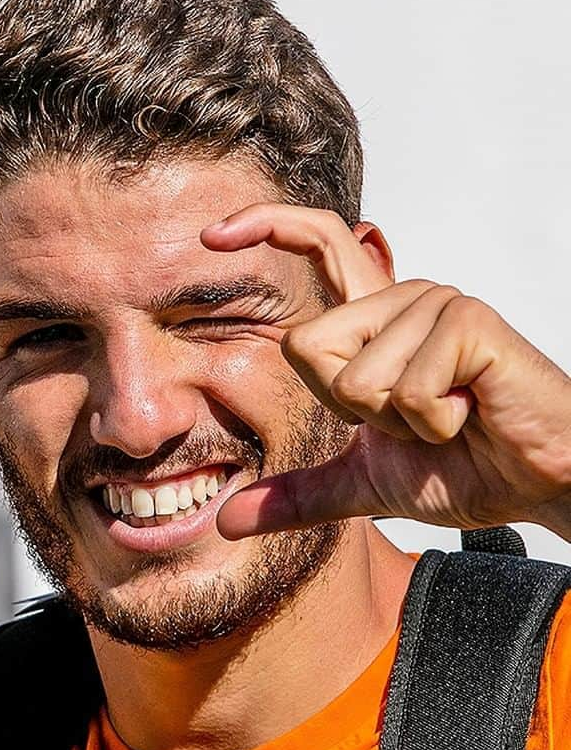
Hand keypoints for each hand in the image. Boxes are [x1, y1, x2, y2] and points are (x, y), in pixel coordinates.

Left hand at [203, 205, 570, 540]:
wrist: (539, 484)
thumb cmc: (466, 467)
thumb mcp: (363, 484)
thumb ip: (297, 495)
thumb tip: (228, 522)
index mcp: (373, 322)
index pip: (317, 245)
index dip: (265, 227)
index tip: (211, 234)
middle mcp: (399, 298)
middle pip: (304, 348)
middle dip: (347, 409)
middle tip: (412, 419)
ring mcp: (434, 304)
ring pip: (353, 378)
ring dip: (398, 422)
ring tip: (449, 414)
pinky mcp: (467, 322)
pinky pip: (406, 390)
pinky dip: (434, 424)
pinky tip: (472, 411)